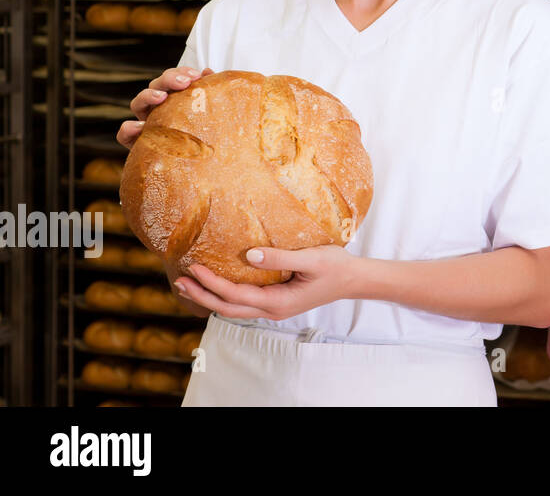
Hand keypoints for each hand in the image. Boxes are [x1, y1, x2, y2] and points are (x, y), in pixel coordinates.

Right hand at [116, 66, 213, 148]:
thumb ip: (208, 94)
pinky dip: (129, 128)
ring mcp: (147, 125)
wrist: (199, 173)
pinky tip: (141, 127)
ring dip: (148, 96)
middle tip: (184, 83)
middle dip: (168, 79)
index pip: (172, 79)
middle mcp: (159, 110)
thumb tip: (208, 72)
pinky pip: (125, 135)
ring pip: (138, 103)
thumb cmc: (206, 140)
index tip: (196, 75)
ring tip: (162, 97)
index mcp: (175, 101)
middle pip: (156, 86)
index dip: (180, 72)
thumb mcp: (209, 115)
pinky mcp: (139, 145)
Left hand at [173, 245, 356, 320]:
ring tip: (190, 285)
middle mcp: (272, 310)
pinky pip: (243, 304)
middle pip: (227, 308)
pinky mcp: (277, 302)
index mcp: (278, 302)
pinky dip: (225, 296)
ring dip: (210, 297)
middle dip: (201, 295)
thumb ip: (279, 257)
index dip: (211, 282)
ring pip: (233, 308)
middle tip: (178, 281)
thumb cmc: (336, 266)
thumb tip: (249, 255)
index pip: (234, 295)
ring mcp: (274, 309)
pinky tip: (218, 286)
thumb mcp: (310, 258)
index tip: (193, 268)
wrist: (354, 280)